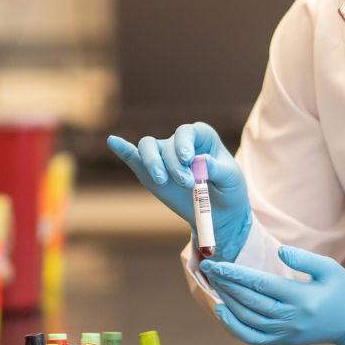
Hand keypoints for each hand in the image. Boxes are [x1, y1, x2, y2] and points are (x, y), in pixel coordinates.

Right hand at [107, 122, 251, 261]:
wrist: (220, 213)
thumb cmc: (229, 190)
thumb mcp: (231, 179)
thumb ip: (217, 169)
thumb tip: (200, 161)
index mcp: (202, 138)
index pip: (188, 132)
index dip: (185, 143)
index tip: (189, 160)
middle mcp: (180, 143)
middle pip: (167, 144)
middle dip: (174, 164)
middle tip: (187, 183)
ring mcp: (163, 157)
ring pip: (147, 147)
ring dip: (152, 162)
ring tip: (162, 180)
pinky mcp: (150, 172)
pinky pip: (134, 157)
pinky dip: (123, 149)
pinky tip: (113, 141)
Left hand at [200, 246, 344, 344]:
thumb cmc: (342, 290)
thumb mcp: (331, 268)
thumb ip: (305, 258)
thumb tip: (280, 251)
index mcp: (303, 298)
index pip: (262, 285)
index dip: (237, 274)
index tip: (218, 264)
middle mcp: (292, 319)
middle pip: (250, 302)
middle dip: (227, 284)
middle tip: (209, 267)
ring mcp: (287, 333)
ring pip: (248, 319)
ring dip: (227, 301)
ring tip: (214, 283)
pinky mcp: (284, 341)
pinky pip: (253, 337)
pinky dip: (234, 326)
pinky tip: (222, 311)